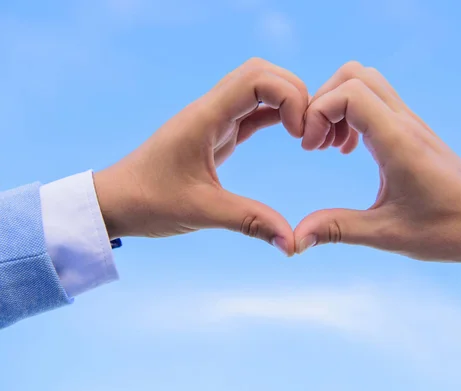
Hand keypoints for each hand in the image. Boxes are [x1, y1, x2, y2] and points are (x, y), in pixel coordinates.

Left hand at [93, 58, 308, 255]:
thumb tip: (292, 244)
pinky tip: (292, 134)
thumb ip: (250, 222)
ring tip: (304, 134)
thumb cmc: (148, 202)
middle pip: (262, 72)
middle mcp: (210, 109)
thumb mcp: (202, 212)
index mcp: (205, 117)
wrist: (114, 201)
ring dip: (287, 102)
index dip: (289, 97)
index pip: (257, 78)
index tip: (299, 134)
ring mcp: (213, 118)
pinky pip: (252, 111)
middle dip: (295, 93)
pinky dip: (276, 115)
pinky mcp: (216, 133)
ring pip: (258, 87)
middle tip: (308, 131)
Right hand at [294, 62, 460, 268]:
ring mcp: (410, 122)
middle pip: (354, 74)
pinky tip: (349, 149)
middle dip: (323, 101)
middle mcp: (404, 123)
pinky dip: (352, 113)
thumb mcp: (387, 235)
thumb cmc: (447, 229)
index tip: (312, 149)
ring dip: (337, 105)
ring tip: (330, 145)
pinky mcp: (411, 129)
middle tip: (316, 142)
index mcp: (398, 142)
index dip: (318, 112)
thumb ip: (338, 229)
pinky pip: (375, 100)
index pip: (349, 93)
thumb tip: (297, 238)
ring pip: (365, 82)